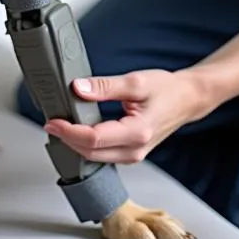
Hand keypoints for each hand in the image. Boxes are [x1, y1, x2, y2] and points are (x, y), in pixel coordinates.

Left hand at [43, 69, 206, 164]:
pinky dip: (87, 144)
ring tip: (61, 124)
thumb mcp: (135, 81)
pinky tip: (78, 130)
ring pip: (95, 157)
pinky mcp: (131, 153)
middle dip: (67, 138)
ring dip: (75, 142)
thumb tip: (77, 88)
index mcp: (137, 133)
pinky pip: (103, 154)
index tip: (52, 120)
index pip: (93, 139)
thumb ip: (105, 87)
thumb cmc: (166, 89)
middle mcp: (135, 150)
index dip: (68, 131)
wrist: (187, 99)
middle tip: (50, 120)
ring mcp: (133, 155)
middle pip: (90, 152)